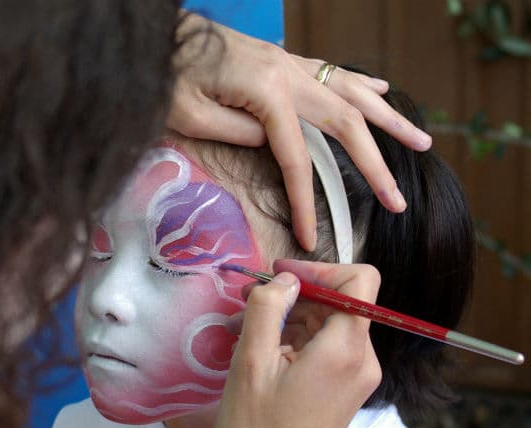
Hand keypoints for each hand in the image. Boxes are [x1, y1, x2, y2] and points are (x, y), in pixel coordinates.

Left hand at [168, 14, 431, 251]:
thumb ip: (236, 134)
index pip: (297, 159)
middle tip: (398, 200)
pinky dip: (362, 87)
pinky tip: (383, 95)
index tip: (310, 236)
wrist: (160, 36)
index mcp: (268, 92)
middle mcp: (289, 73)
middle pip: (346, 125)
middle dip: (376, 165)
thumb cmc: (166, 76)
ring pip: (352, 93)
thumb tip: (271, 146)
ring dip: (390, 121)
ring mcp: (290, 63)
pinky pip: (334, 74)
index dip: (306, 202)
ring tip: (422, 144)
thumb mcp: (190, 115)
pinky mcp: (283, 60)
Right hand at [214, 259, 381, 427]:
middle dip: (296, 297)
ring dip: (292, 322)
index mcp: (345, 351)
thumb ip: (266, 311)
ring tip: (248, 340)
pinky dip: (298, 345)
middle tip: (249, 310)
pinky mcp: (345, 394)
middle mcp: (362, 362)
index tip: (278, 278)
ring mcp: (357, 380)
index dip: (319, 268)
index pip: (359, 280)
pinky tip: (263, 362)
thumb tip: (283, 281)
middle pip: (342, 302)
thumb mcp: (250, 366)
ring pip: (331, 326)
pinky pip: (328, 351)